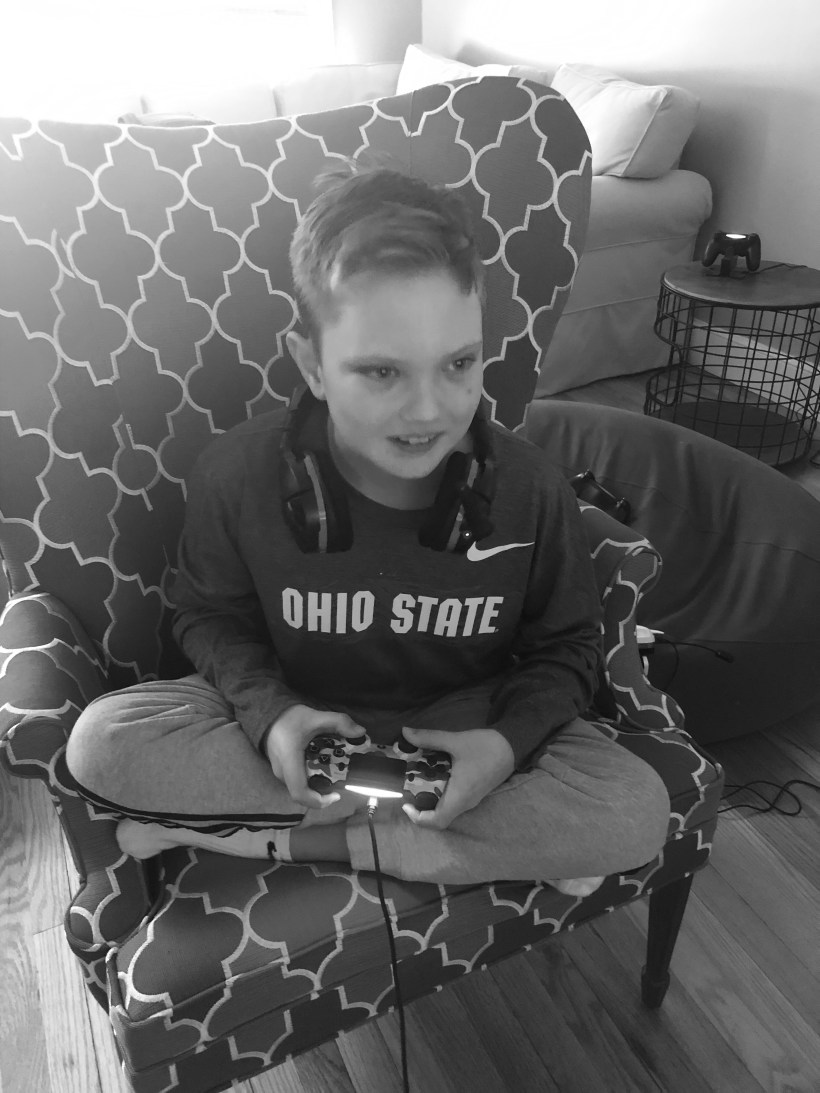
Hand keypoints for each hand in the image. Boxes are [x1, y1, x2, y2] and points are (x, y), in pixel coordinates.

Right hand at [265, 704, 365, 809]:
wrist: (268, 715)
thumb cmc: (290, 718)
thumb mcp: (316, 717)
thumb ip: (339, 722)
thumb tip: (360, 732)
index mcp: (289, 761)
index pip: (300, 792)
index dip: (318, 801)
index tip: (336, 795)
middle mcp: (282, 772)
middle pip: (303, 793)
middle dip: (323, 792)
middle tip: (340, 782)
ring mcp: (280, 774)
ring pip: (300, 789)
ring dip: (318, 786)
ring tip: (334, 773)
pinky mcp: (282, 772)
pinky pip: (298, 782)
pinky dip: (312, 779)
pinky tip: (322, 767)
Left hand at [400, 726, 514, 829]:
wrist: (514, 745)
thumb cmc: (485, 747)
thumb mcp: (455, 740)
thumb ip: (429, 737)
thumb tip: (405, 732)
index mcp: (460, 796)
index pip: (437, 821)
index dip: (418, 819)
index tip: (406, 804)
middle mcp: (466, 803)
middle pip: (440, 816)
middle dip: (422, 807)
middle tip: (409, 789)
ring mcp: (472, 799)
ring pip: (448, 808)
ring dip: (432, 799)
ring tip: (419, 780)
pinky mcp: (475, 792)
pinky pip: (455, 800)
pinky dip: (442, 793)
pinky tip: (436, 775)